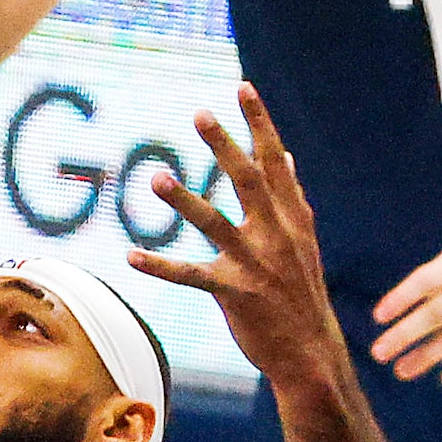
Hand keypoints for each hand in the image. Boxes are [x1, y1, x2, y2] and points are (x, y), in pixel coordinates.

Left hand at [128, 84, 347, 394]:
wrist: (311, 353)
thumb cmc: (300, 291)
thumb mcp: (303, 240)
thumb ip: (290, 198)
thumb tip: (286, 155)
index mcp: (294, 219)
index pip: (277, 163)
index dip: (260, 125)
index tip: (243, 88)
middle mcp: (277, 236)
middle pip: (249, 182)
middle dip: (226, 146)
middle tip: (200, 113)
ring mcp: (257, 265)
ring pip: (216, 226)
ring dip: (185, 201)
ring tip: (157, 178)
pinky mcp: (236, 295)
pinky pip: (191, 277)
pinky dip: (159, 266)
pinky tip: (130, 255)